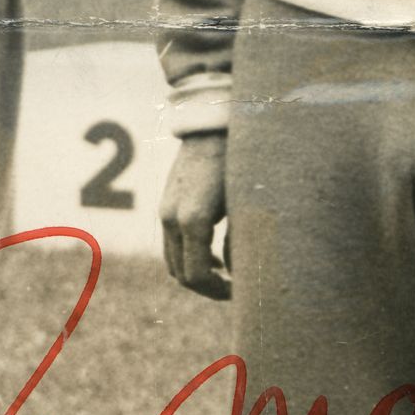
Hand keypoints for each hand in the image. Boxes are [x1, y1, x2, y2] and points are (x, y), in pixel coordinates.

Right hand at [161, 130, 230, 298]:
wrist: (216, 121)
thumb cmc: (242, 160)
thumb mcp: (248, 203)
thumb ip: (243, 240)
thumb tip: (241, 273)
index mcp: (194, 220)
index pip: (197, 276)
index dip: (219, 293)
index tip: (243, 293)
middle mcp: (172, 217)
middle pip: (181, 273)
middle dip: (208, 287)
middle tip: (236, 290)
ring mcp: (166, 209)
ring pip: (173, 260)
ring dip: (197, 273)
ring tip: (227, 275)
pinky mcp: (167, 202)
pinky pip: (172, 243)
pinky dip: (189, 256)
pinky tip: (215, 254)